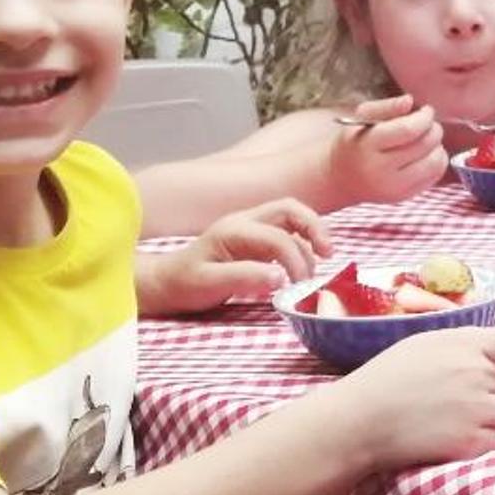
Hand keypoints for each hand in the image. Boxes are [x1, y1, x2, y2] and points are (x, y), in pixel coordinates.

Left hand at [139, 199, 330, 315]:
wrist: (165, 283)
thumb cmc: (184, 284)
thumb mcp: (208, 284)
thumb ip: (244, 278)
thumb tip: (280, 276)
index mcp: (234, 230)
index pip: (278, 236)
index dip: (295, 258)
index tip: (300, 285)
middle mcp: (245, 222)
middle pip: (290, 209)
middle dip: (314, 227)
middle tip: (329, 254)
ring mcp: (251, 229)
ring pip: (291, 217)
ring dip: (310, 235)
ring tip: (320, 262)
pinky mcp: (255, 241)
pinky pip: (286, 232)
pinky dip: (302, 243)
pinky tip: (306, 263)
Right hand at [324, 94, 447, 208]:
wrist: (341, 178)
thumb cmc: (355, 142)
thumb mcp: (361, 118)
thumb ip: (386, 106)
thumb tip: (410, 101)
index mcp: (367, 146)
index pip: (407, 130)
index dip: (424, 117)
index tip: (426, 110)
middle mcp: (380, 170)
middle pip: (424, 146)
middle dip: (434, 129)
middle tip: (429, 123)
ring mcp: (393, 187)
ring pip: (434, 163)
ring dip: (438, 146)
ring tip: (427, 139)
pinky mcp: (404, 196)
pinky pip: (435, 176)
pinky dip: (438, 161)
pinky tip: (426, 154)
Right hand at [330, 323, 494, 474]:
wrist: (359, 421)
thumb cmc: (389, 378)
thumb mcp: (430, 342)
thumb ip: (472, 345)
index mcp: (470, 343)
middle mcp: (479, 373)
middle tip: (463, 398)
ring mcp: (478, 408)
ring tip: (457, 418)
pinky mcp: (473, 442)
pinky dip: (482, 442)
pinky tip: (451, 435)